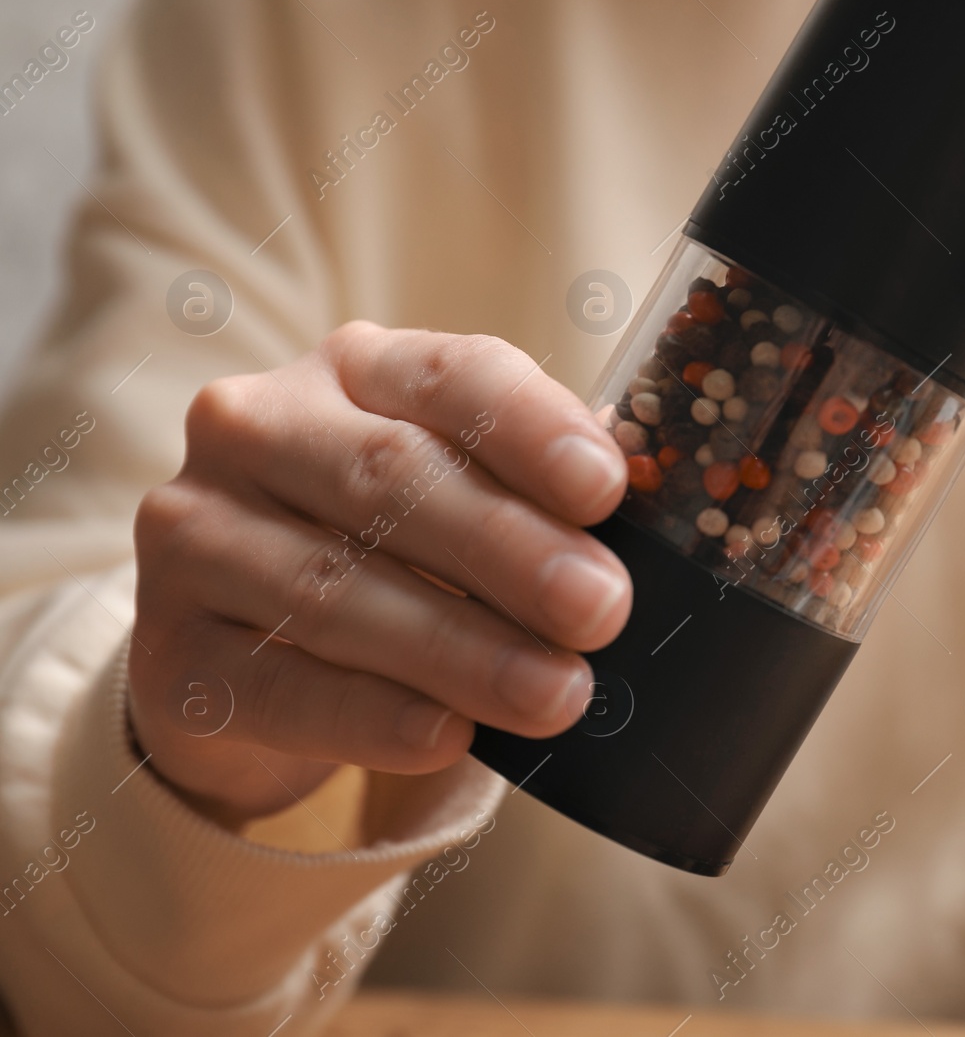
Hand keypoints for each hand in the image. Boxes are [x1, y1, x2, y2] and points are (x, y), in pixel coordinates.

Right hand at [129, 322, 631, 823]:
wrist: (248, 651)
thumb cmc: (393, 553)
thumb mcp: (461, 495)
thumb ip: (537, 493)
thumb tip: (654, 507)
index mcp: (354, 370)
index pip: (452, 376)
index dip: (532, 428)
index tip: (608, 487)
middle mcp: (257, 430)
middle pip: (391, 480)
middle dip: (510, 551)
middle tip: (602, 609)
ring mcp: (198, 536)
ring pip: (337, 589)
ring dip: (460, 648)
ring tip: (558, 693)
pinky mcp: (170, 652)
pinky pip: (279, 684)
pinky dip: (371, 714)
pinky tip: (446, 734)